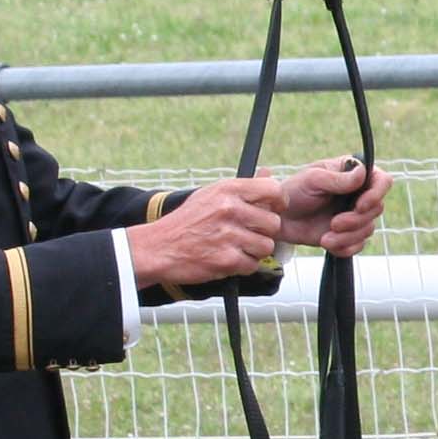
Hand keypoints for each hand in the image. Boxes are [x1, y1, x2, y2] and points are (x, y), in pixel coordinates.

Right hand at [125, 176, 283, 287]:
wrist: (157, 247)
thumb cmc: (186, 222)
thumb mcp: (211, 195)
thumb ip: (243, 187)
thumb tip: (268, 172)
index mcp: (228, 190)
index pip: (273, 189)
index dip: (279, 202)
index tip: (274, 209)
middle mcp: (230, 209)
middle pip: (274, 223)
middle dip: (263, 232)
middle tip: (246, 234)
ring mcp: (229, 235)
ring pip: (266, 246)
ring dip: (254, 251)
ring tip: (234, 247)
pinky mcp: (227, 259)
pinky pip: (253, 265)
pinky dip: (242, 266)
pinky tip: (226, 258)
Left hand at [275, 156, 394, 256]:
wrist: (280, 219)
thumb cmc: (293, 192)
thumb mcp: (312, 180)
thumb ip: (338, 179)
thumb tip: (363, 173)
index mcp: (353, 174)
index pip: (382, 180)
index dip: (376, 194)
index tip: (360, 206)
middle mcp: (358, 194)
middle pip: (377, 209)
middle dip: (355, 220)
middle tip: (334, 224)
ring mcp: (355, 215)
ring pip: (369, 230)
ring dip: (347, 237)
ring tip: (325, 238)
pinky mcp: (349, 234)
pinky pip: (358, 245)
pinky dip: (344, 247)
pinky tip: (327, 242)